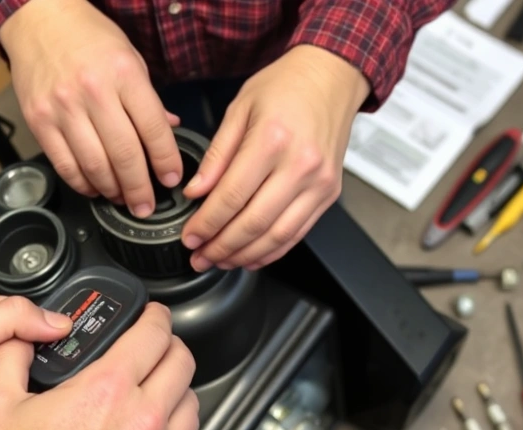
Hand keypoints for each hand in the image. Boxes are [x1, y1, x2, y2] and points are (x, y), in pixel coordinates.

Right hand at [0, 0, 182, 217]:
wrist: (39, 18)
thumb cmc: (88, 37)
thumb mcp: (130, 58)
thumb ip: (149, 99)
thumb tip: (170, 129)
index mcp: (123, 73)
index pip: (153, 127)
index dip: (166, 161)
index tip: (172, 179)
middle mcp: (93, 91)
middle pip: (124, 154)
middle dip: (140, 188)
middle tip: (146, 205)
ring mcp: (62, 108)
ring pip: (94, 165)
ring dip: (112, 190)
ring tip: (122, 198)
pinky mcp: (39, 120)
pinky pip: (64, 164)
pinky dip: (82, 183)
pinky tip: (94, 187)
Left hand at [0, 295, 72, 429]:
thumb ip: (6, 320)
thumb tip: (54, 321)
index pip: (29, 308)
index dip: (45, 324)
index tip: (57, 342)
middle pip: (39, 338)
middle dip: (48, 355)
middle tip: (45, 371)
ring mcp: (2, 369)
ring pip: (43, 367)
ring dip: (48, 379)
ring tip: (40, 390)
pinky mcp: (8, 395)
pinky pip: (37, 393)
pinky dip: (42, 399)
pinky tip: (40, 404)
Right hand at [0, 303, 197, 429]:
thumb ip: (10, 355)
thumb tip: (20, 334)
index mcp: (107, 391)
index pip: (154, 334)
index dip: (156, 316)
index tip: (153, 315)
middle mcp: (143, 423)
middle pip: (183, 365)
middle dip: (170, 348)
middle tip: (156, 348)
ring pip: (190, 408)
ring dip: (175, 392)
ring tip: (153, 393)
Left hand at [180, 45, 370, 271]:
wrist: (332, 77)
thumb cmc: (287, 86)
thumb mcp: (239, 109)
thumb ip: (216, 155)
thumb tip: (196, 192)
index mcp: (272, 140)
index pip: (231, 196)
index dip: (206, 223)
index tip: (190, 236)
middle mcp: (300, 165)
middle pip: (253, 222)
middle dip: (221, 246)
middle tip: (200, 256)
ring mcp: (319, 183)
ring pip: (277, 236)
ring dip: (245, 255)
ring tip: (220, 260)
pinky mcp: (329, 193)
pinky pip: (298, 232)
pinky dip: (273, 251)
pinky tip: (251, 256)